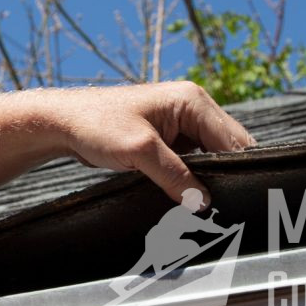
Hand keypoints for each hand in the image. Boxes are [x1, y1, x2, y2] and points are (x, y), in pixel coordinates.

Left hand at [0, 82, 255, 205]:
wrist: (61, 123)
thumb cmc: (96, 124)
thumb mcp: (140, 153)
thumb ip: (176, 177)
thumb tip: (203, 204)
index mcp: (193, 100)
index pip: (234, 139)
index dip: (241, 168)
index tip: (244, 196)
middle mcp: (193, 107)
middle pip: (228, 147)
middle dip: (228, 173)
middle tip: (228, 205)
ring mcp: (183, 122)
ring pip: (213, 155)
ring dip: (211, 177)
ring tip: (212, 202)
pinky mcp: (171, 137)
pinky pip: (195, 159)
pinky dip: (195, 177)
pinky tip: (193, 195)